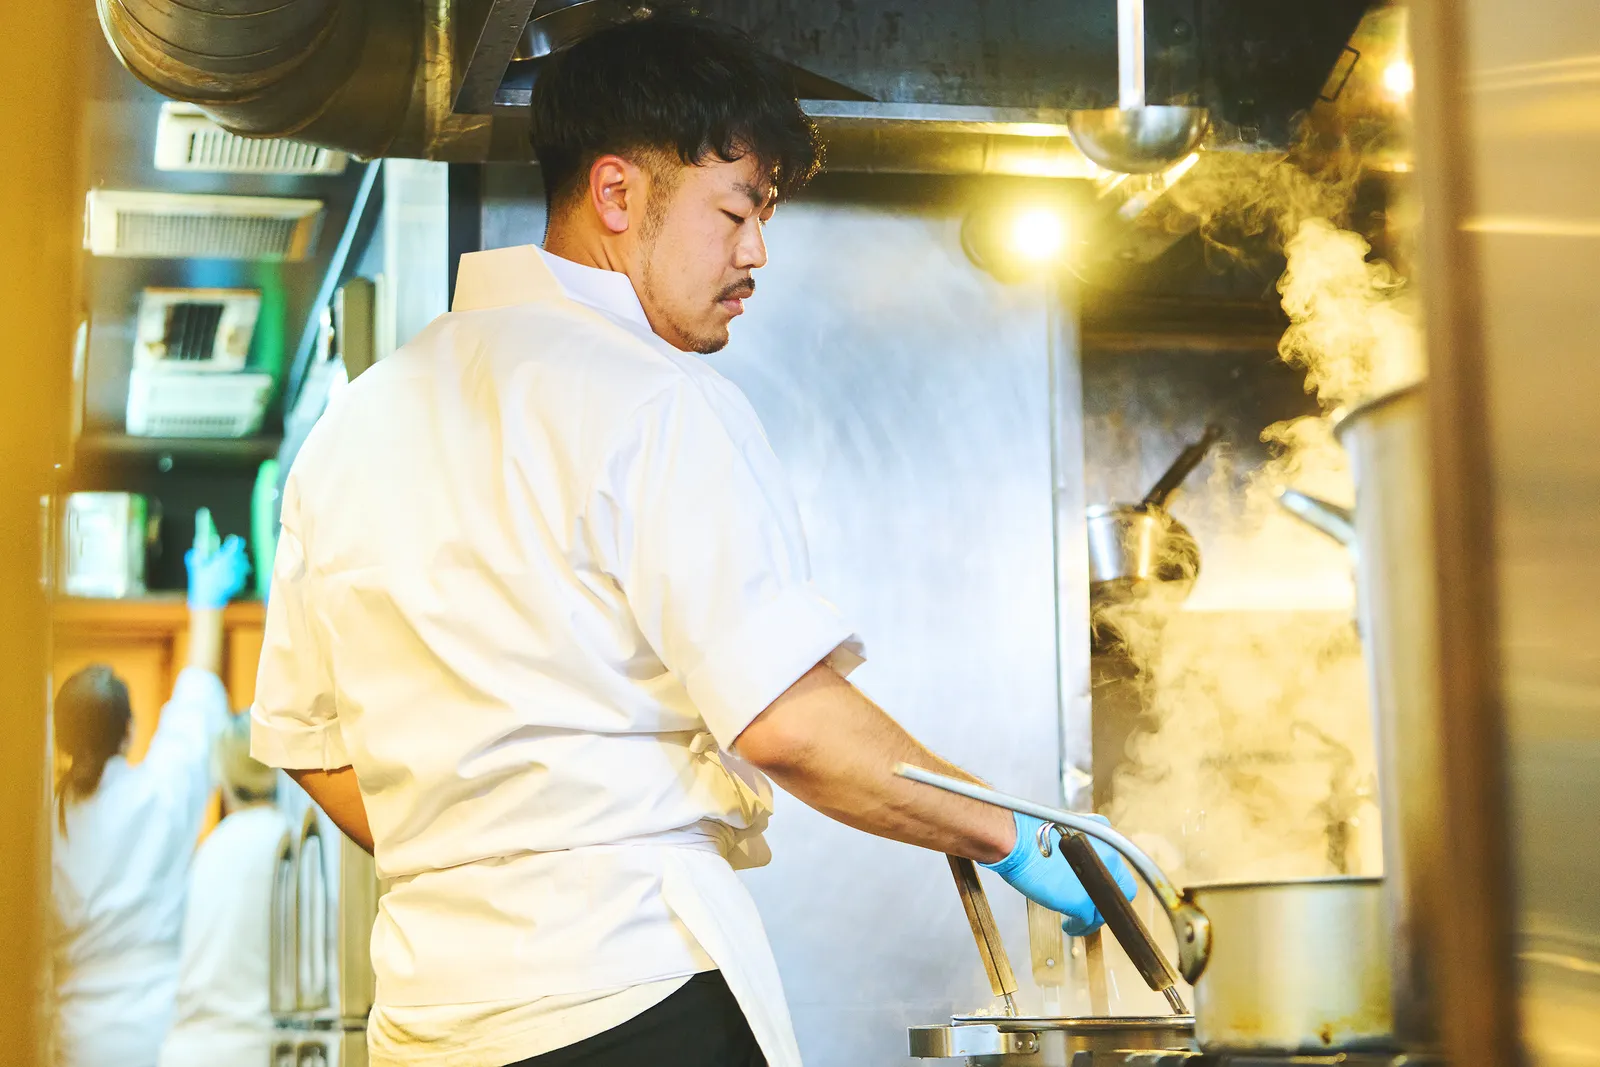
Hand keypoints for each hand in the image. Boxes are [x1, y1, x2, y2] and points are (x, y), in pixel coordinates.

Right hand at [186, 534, 250, 609]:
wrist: (207, 599)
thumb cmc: (200, 580)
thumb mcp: (196, 564)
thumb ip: (200, 549)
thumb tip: (207, 537)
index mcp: (224, 559)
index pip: (236, 545)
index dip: (235, 542)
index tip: (233, 540)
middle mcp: (234, 566)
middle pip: (241, 555)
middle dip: (237, 553)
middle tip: (232, 553)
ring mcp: (239, 575)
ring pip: (245, 565)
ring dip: (240, 563)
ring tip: (232, 564)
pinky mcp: (241, 583)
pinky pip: (243, 575)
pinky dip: (239, 575)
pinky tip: (231, 576)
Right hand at [983, 812, 1136, 936]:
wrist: (1016, 839)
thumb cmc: (1028, 833)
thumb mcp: (1065, 831)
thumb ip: (1080, 846)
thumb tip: (1079, 864)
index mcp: (1105, 833)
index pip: (1118, 865)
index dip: (1107, 882)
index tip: (1096, 890)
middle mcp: (1109, 855)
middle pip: (1118, 889)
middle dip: (1102, 901)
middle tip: (1088, 908)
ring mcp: (1098, 880)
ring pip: (1104, 909)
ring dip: (1091, 918)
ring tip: (1075, 921)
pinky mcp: (1084, 900)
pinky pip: (1088, 921)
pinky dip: (1079, 927)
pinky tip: (1069, 925)